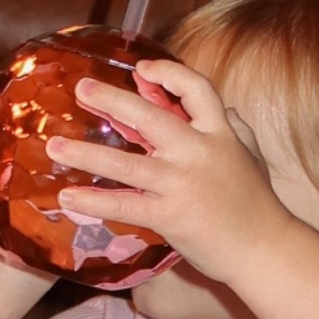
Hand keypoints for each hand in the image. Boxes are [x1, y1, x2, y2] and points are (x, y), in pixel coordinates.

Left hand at [49, 57, 289, 285]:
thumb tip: (223, 108)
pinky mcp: (170, 216)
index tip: (141, 69)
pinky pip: (124, 205)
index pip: (197, 89)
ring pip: (126, 163)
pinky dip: (93, 201)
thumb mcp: (249, 155)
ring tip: (53, 145)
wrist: (265, 250)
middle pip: (150, 116)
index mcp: (219, 133)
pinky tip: (67, 197)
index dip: (169, 73)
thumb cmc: (256, 203)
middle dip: (111, 99)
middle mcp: (198, 152)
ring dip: (85, 153)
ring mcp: (182, 184)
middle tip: (81, 88)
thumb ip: (234, 128)